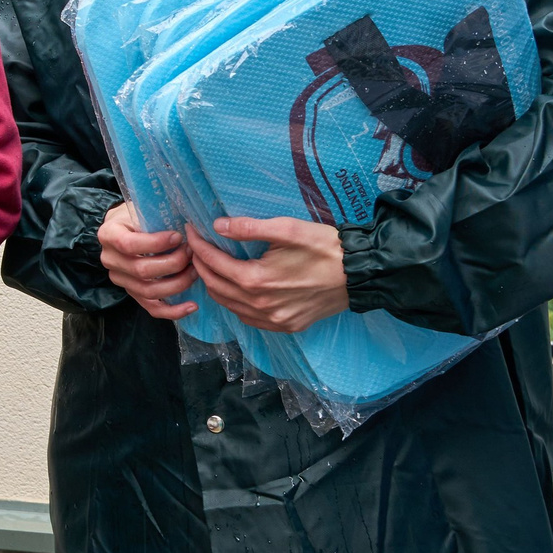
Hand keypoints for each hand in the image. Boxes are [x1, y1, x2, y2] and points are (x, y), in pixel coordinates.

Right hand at [96, 200, 196, 319]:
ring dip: (177, 283)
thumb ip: (156, 217)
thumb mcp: (142, 209)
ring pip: (149, 291)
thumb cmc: (139, 215)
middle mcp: (110, 260)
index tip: (178, 236)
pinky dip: (173, 310)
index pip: (128, 245)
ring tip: (195, 271)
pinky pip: (152, 308)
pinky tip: (192, 305)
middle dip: (173, 263)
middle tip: (192, 253)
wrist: (127, 227)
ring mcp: (120, 279)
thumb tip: (188, 225)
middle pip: (141, 271)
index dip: (155, 243)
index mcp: (109, 235)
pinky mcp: (132, 293)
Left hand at [188, 217, 348, 333]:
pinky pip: (248, 318)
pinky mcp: (286, 326)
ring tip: (212, 264)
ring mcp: (273, 320)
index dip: (198, 245)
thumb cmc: (325, 247)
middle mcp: (260, 306)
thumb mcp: (287, 229)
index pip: (213, 263)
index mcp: (256, 280)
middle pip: (215, 286)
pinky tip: (236, 288)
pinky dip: (234, 303)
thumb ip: (250, 228)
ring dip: (215, 284)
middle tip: (197, 246)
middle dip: (201, 264)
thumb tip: (217, 226)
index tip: (191, 229)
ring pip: (229, 305)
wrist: (360, 274)